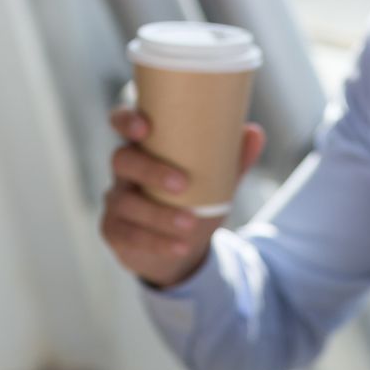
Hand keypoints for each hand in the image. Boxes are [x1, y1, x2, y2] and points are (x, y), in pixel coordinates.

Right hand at [101, 106, 264, 288]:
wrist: (180, 248)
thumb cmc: (194, 202)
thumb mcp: (215, 182)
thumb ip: (232, 160)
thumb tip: (255, 133)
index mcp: (144, 148)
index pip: (122, 123)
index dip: (126, 121)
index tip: (144, 128)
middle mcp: (124, 171)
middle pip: (122, 160)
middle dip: (150, 171)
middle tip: (182, 184)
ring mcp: (115, 201)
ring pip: (127, 203)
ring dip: (159, 214)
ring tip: (190, 223)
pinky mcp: (114, 231)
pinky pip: (129, 235)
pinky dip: (157, 242)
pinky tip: (179, 247)